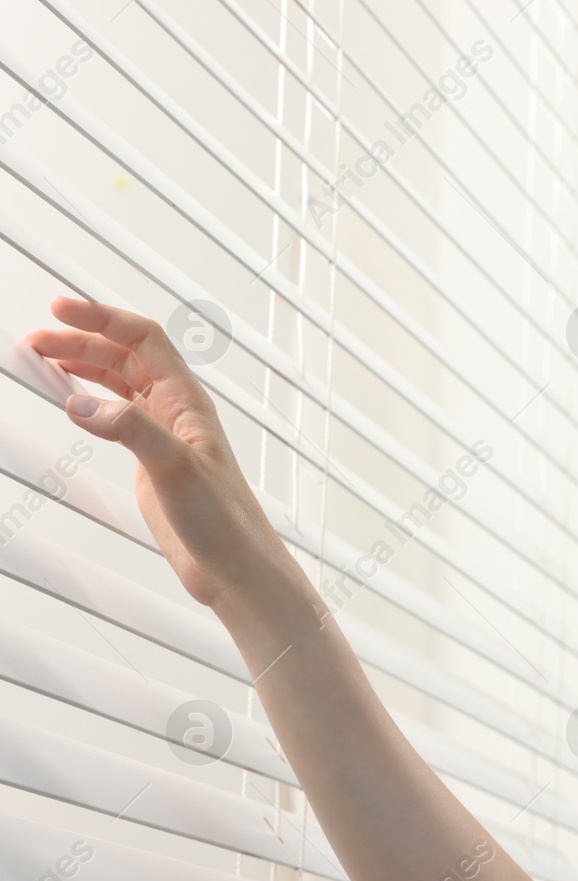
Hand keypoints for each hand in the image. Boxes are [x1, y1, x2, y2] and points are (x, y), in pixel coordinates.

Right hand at [25, 297, 299, 607]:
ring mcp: (163, 435)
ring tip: (42, 357)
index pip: (144, 340)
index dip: (102, 318)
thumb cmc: (225, 520)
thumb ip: (131, 431)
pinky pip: (115, 415)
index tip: (60, 309)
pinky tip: (69, 400)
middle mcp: (176, 411)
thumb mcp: (176, 468)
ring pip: (118, 383)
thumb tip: (81, 402)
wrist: (234, 567)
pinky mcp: (151, 461)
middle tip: (36, 338)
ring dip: (82, 365)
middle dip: (82, 340)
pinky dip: (89, 400)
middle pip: (125, 356)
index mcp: (188, 402)